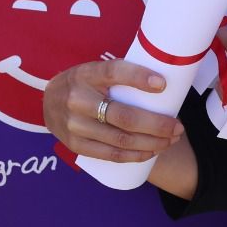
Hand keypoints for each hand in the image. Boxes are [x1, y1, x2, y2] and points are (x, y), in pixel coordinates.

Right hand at [43, 60, 181, 163]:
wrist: (48, 102)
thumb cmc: (83, 84)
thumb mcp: (94, 70)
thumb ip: (119, 75)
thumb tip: (163, 83)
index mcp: (85, 74)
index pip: (113, 72)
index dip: (139, 77)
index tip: (162, 84)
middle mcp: (77, 99)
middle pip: (124, 116)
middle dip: (157, 125)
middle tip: (178, 127)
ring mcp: (74, 125)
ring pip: (121, 140)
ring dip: (152, 143)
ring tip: (170, 140)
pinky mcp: (74, 145)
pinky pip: (110, 155)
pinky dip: (135, 155)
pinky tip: (151, 151)